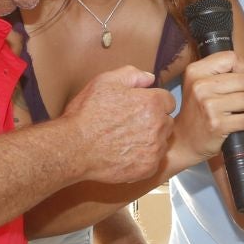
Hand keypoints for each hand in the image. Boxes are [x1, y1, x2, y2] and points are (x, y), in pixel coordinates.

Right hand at [60, 66, 174, 183]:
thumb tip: (150, 78)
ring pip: (161, 142)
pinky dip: (143, 159)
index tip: (139, 108)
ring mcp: (154, 149)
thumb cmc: (87, 114)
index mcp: (152, 103)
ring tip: (126, 140)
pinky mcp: (148, 168)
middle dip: (154, 122)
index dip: (153, 103)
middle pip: (167, 122)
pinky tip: (125, 154)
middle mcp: (159, 126)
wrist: (74, 147)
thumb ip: (132, 75)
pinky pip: (153, 161)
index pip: (168, 101)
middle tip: (130, 125)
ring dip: (150, 141)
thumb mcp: (105, 82)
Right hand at [175, 51, 243, 162]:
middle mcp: (200, 86)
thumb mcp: (207, 87)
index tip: (237, 81)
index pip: (231, 58)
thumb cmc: (198, 111)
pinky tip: (239, 124)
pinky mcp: (217, 124)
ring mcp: (208, 106)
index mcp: (195, 72)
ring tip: (238, 112)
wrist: (184, 140)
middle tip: (238, 101)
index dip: (241, 69)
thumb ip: (233, 75)